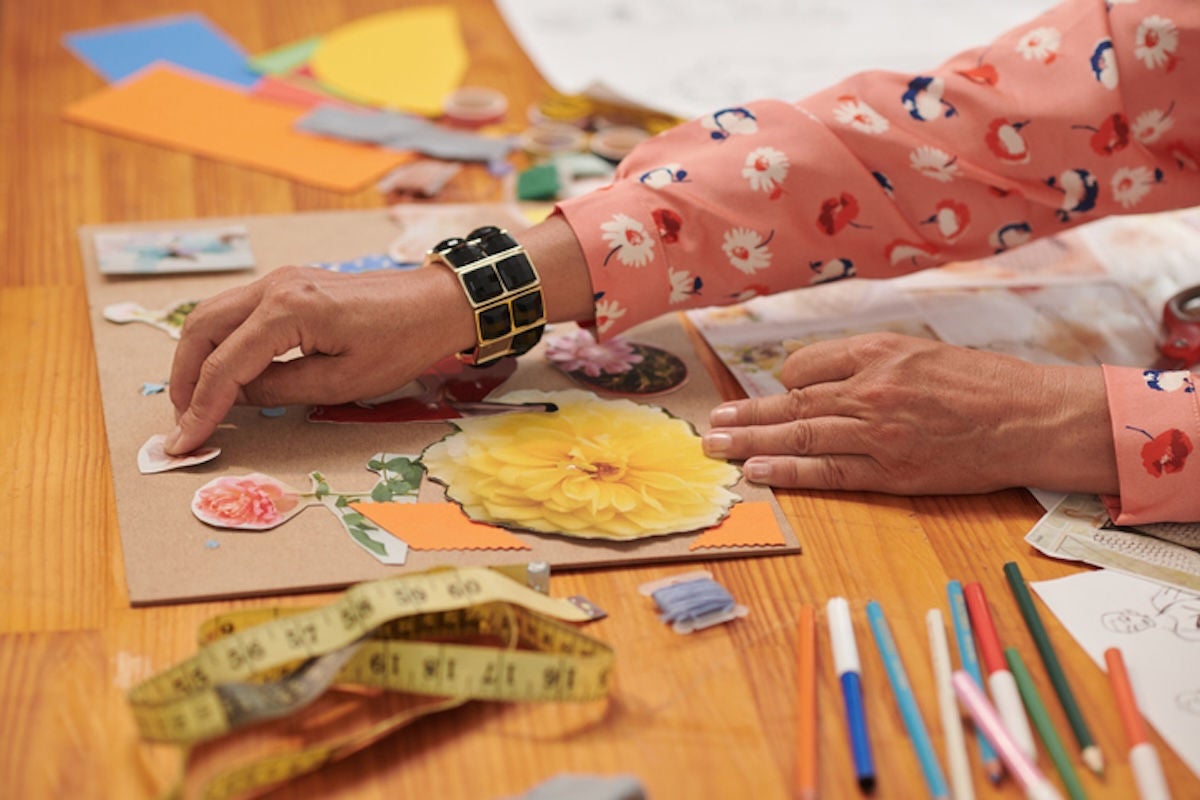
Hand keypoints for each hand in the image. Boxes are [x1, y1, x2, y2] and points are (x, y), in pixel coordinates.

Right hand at [165, 265, 474, 454]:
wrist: (434, 303)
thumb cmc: (400, 343)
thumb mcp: (341, 382)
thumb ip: (280, 390)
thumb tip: (234, 399)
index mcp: (288, 310)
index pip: (224, 365)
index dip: (200, 408)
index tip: (184, 442)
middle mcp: (275, 286)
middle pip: (202, 329)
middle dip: (184, 378)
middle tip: (184, 421)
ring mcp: (279, 280)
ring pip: (213, 316)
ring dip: (196, 358)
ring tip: (196, 402)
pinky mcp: (288, 284)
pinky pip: (236, 312)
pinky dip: (220, 342)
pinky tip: (223, 373)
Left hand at [702, 333, 1118, 494]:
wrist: (1030, 418)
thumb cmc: (980, 382)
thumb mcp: (920, 351)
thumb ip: (867, 362)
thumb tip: (812, 380)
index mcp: (878, 351)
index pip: (804, 366)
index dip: (783, 384)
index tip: (770, 396)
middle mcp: (872, 389)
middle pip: (791, 404)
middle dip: (745, 416)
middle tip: (711, 425)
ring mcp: (879, 433)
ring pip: (801, 437)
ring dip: (752, 443)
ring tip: (717, 448)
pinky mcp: (893, 471)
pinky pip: (828, 472)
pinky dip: (789, 472)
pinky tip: (757, 472)